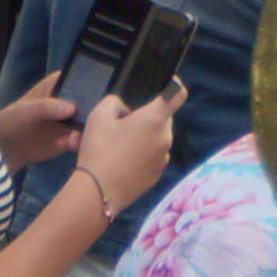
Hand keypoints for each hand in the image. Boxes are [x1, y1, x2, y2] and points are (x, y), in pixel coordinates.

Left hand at [0, 71, 87, 168]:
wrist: (4, 148)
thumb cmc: (12, 120)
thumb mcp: (28, 110)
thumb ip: (48, 107)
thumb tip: (72, 109)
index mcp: (59, 84)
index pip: (81, 78)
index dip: (91, 84)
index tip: (97, 92)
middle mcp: (69, 100)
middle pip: (91, 101)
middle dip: (93, 109)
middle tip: (92, 117)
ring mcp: (72, 120)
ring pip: (90, 121)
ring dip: (88, 128)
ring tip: (75, 134)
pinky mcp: (72, 138)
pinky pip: (83, 139)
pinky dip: (79, 141)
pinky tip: (67, 143)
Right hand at [66, 82, 177, 226]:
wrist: (99, 191)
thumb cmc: (99, 150)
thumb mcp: (99, 115)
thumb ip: (115, 101)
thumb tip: (124, 106)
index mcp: (154, 119)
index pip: (177, 94)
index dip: (172, 86)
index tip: (164, 84)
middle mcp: (165, 137)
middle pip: (164, 117)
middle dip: (149, 115)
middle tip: (125, 120)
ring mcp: (163, 157)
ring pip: (159, 137)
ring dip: (146, 134)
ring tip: (121, 142)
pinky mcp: (157, 174)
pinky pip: (154, 155)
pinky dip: (144, 152)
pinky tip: (124, 159)